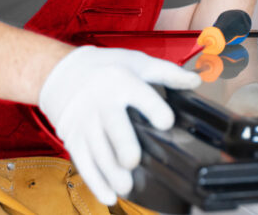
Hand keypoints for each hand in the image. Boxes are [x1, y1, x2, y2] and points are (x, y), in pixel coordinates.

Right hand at [38, 46, 200, 204]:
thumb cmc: (105, 66)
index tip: (166, 122)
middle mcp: (102, 103)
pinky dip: (95, 182)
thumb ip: (168, 73)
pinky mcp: (74, 138)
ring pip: (97, 150)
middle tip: (133, 161)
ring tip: (126, 187)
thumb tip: (195, 81)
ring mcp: (86, 122)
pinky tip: (108, 195)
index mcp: (122, 81)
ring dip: (110, 171)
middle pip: (113, 127)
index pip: (140, 96)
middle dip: (122, 145)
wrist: (61, 71)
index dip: (154, 109)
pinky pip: (83, 162)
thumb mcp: (138, 62)